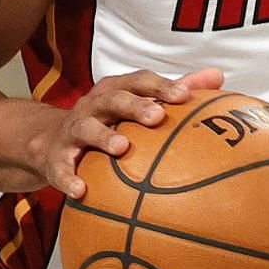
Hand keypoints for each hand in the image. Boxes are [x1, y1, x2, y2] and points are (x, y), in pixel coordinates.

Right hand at [27, 66, 224, 198]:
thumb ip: (175, 91)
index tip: (184, 95)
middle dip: (135, 105)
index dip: (160, 85)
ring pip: (87, 128)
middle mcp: (94, 105)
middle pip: (114, 99)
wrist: (51, 140)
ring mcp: (74, 130)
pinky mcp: (57, 157)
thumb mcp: (137, 102)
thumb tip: (218, 77)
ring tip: (122, 148)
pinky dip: (69, 178)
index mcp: (116, 90)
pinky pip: (61, 168)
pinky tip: (81, 191)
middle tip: (157, 117)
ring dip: (103, 137)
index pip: (139, 80)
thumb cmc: (109, 120)